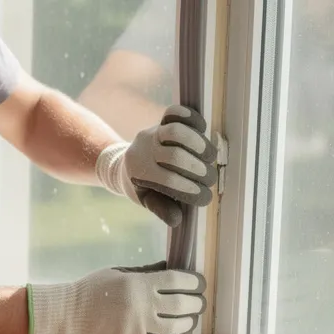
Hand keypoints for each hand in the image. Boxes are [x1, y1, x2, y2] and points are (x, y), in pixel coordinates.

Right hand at [27, 261, 206, 333]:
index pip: (178, 280)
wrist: (70, 311)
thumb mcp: (119, 272)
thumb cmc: (92, 288)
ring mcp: (138, 326)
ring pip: (175, 327)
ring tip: (189, 320)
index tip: (199, 284)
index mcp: (140, 282)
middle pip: (182, 304)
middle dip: (196, 303)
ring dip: (187, 323)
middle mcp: (142, 304)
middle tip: (199, 303)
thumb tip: (171, 268)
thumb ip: (146, 271)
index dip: (194, 282)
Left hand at [97, 105, 218, 227]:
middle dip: (199, 170)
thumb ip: (161, 209)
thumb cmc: (142, 186)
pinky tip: (203, 128)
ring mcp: (152, 134)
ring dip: (199, 145)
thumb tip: (177, 220)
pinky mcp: (160, 122)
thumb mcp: (147, 200)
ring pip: (176, 132)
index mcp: (140, 174)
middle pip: (175, 157)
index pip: (170, 183)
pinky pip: (174, 113)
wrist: (123, 164)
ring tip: (210, 157)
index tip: (206, 198)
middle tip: (210, 179)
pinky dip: (191, 117)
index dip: (192, 192)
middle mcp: (144, 151)